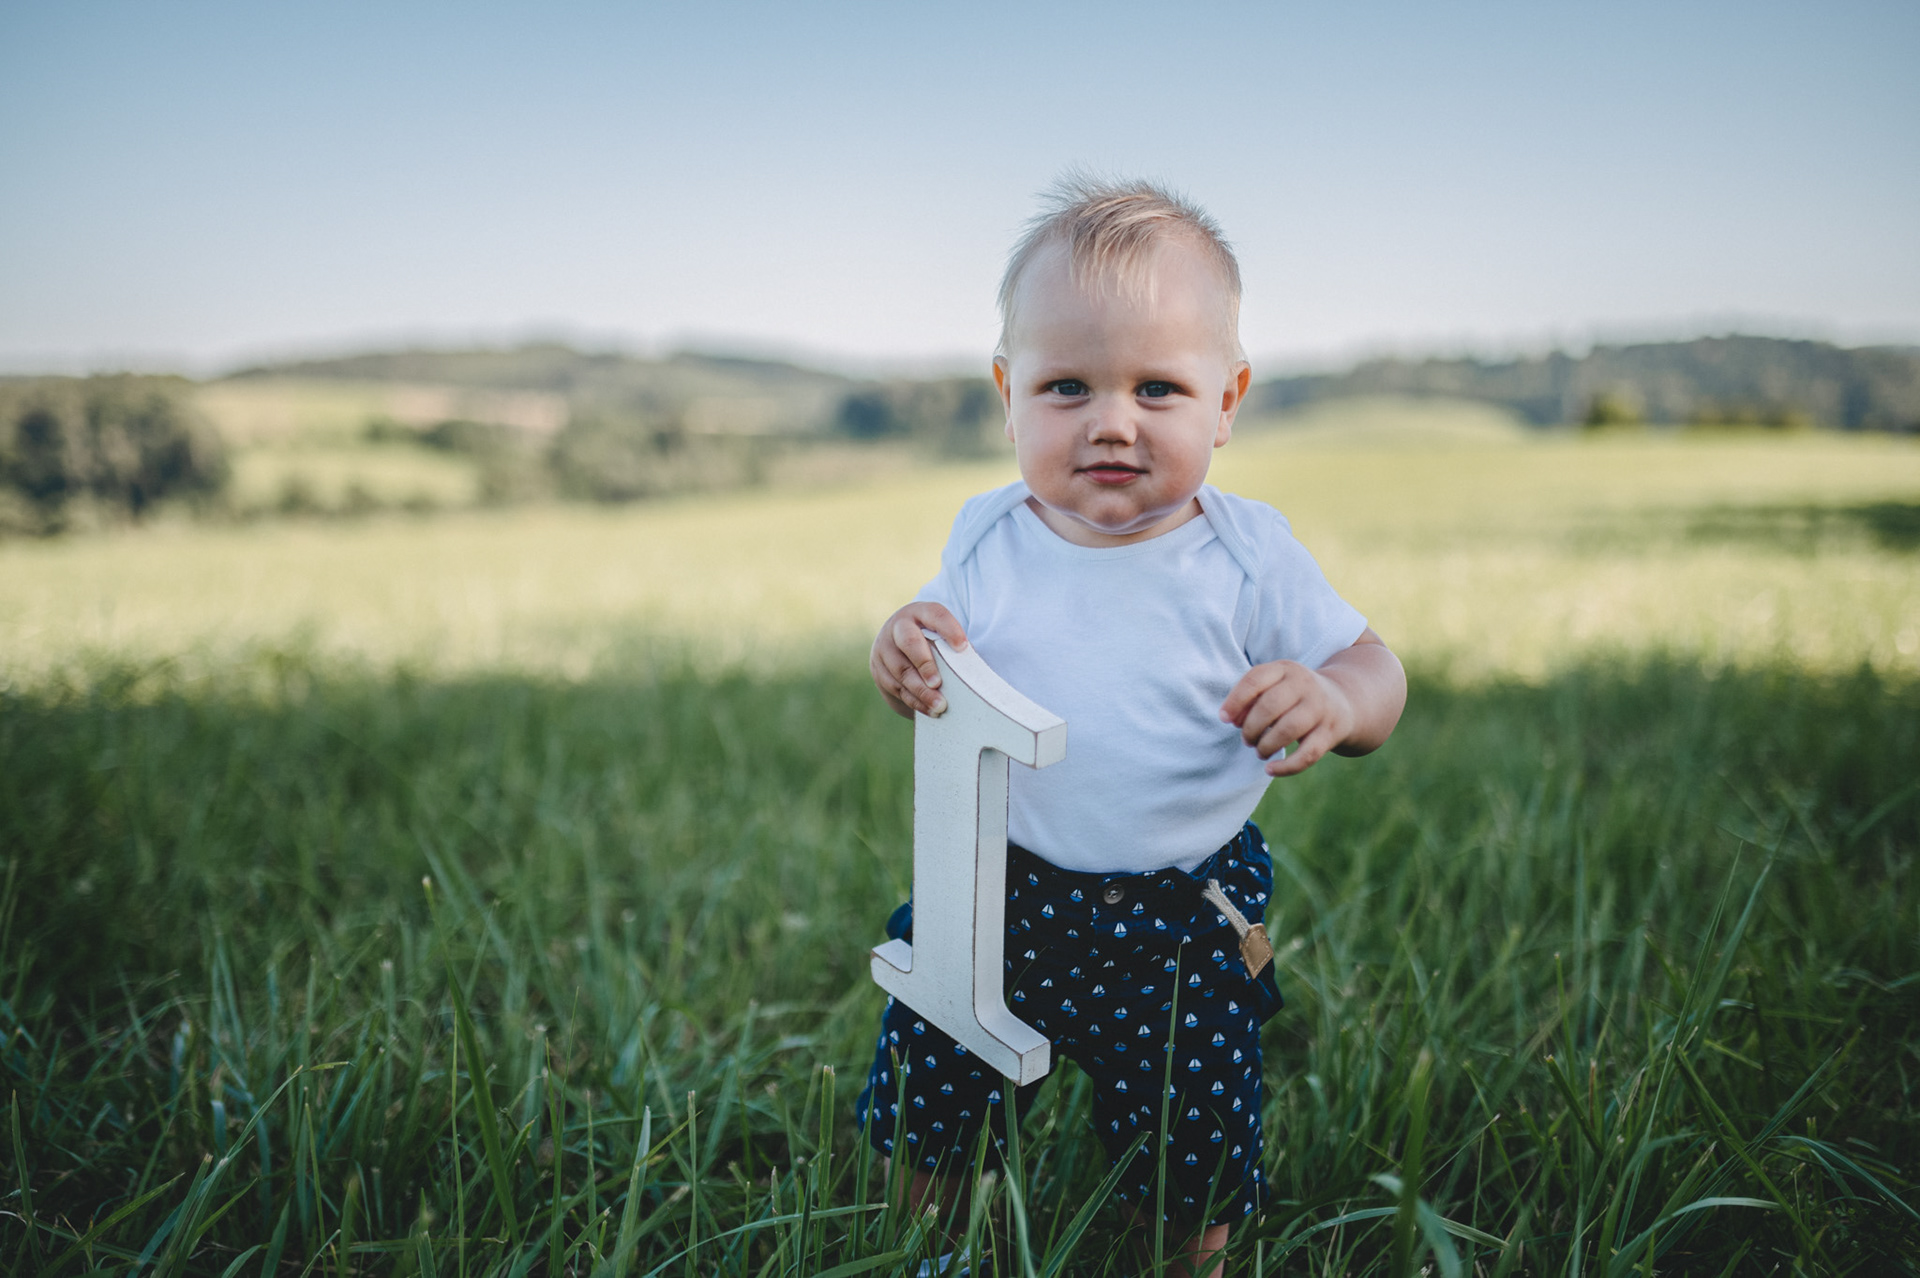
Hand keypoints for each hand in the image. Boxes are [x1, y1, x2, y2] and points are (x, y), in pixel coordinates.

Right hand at [871, 601, 968, 718]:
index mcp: (920, 612)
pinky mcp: (878, 669)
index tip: (963, 647)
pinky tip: (929, 710)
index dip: (949, 629)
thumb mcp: (940, 636)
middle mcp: (898, 626)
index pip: (935, 615)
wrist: (897, 646)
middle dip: (924, 663)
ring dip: (921, 691)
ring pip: (901, 670)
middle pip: (909, 642)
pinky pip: (896, 687)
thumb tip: (972, 671)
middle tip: (938, 683)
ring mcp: (884, 648)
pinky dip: (914, 701)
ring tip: (940, 706)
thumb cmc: (931, 642)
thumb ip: (954, 647)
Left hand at [1219, 660, 1355, 776]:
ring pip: (1288, 730)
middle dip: (1250, 728)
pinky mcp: (1330, 732)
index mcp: (1285, 668)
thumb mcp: (1274, 686)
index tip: (1224, 719)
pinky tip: (1270, 769)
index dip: (1235, 701)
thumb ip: (1250, 698)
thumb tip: (1230, 719)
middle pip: (1270, 707)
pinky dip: (1286, 766)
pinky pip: (1307, 754)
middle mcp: (1305, 684)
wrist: (1342, 701)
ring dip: (1266, 745)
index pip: (1255, 680)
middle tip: (1247, 739)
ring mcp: (1320, 708)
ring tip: (1260, 751)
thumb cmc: (1294, 696)